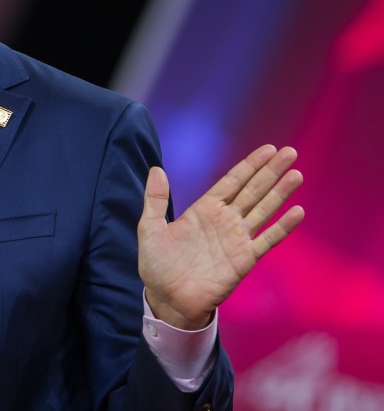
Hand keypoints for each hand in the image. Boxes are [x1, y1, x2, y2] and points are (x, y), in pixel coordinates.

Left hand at [138, 145, 303, 329]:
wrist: (167, 299)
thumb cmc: (157, 264)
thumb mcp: (150, 228)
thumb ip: (155, 199)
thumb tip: (156, 169)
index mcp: (203, 209)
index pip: (231, 181)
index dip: (250, 165)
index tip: (268, 149)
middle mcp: (224, 220)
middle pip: (252, 190)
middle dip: (270, 171)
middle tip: (290, 152)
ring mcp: (236, 239)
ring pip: (263, 210)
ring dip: (280, 193)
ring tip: (296, 174)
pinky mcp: (244, 260)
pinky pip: (267, 240)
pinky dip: (282, 227)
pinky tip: (297, 211)